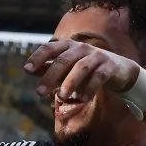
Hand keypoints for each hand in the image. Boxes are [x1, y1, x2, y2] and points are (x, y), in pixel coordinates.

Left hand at [23, 40, 140, 102]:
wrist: (119, 71)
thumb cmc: (86, 69)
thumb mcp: (66, 68)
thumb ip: (48, 68)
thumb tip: (28, 70)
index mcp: (68, 46)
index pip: (50, 48)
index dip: (37, 58)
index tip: (26, 70)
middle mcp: (82, 48)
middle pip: (63, 60)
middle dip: (50, 76)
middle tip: (39, 92)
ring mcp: (97, 56)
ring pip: (80, 68)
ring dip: (69, 83)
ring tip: (61, 97)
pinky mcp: (110, 66)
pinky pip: (98, 77)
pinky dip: (89, 89)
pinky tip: (82, 99)